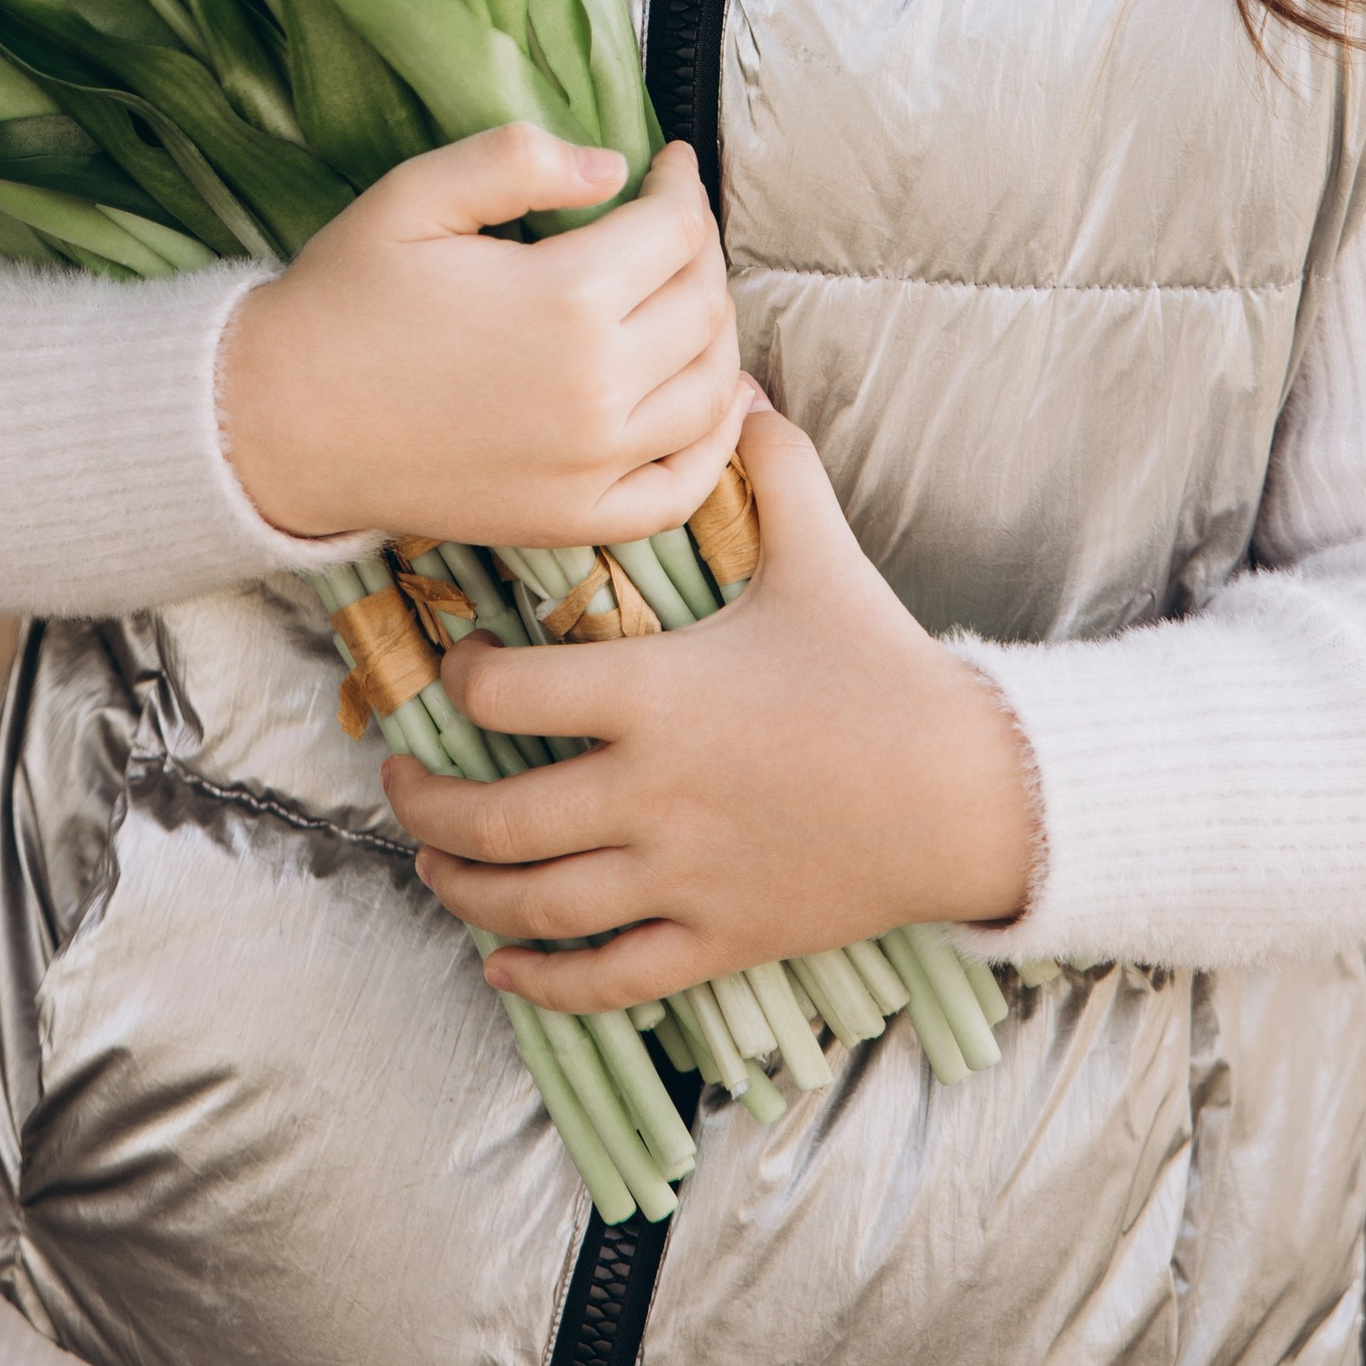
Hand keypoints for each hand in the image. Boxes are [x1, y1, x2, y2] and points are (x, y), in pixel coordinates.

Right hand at [218, 129, 744, 544]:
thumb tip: (612, 166)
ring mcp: (592, 464)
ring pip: (709, 387)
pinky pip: (684, 487)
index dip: (681, 185)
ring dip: (715, 331)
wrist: (281, 421)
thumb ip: (516, 161)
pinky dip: (717, 442)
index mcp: (565, 298)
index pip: (674, 230)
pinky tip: (715, 400)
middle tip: (668, 220)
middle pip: (702, 303)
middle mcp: (597, 387)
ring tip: (685, 292)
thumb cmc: (344, 299)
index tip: (667, 162)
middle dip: (698, 247)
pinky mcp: (575, 518)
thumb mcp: (414, 194)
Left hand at [380, 398, 1038, 1007]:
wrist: (969, 794)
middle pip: (494, 817)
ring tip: (431, 864)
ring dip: (464, 888)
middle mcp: (649, 795)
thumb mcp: (821, 552)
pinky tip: (504, 967)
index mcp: (656, 695)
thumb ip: (771, 463)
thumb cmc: (882, 667)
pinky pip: (606, 978)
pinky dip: (542, 981)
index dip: (461, 682)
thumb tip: (739, 384)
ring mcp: (678, 878)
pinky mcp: (716, 940)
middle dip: (425, 803)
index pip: (507, 696)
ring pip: (534, 905)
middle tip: (397, 778)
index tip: (455, 668)